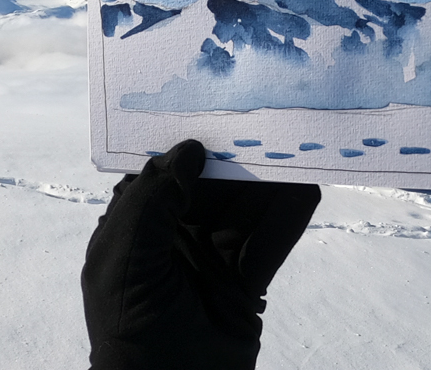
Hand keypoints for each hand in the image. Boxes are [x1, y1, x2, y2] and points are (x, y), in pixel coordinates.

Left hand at [82, 140, 321, 369]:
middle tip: (268, 121)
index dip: (186, 145)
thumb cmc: (130, 322)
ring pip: (246, 210)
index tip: (213, 109)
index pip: (163, 175)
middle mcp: (174, 239)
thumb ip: (151, 199)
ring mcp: (211, 260)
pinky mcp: (244, 283)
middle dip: (238, 159)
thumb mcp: (124, 255)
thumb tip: (188, 151)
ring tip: (296, 146)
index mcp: (136, 229)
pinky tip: (306, 187)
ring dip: (270, 182)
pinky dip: (288, 216)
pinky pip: (270, 242)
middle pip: (213, 187)